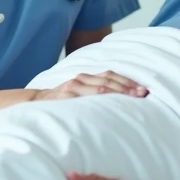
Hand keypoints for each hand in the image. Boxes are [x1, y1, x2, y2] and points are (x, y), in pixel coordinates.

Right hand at [31, 71, 147, 100]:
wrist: (34, 104)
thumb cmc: (61, 103)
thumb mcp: (78, 94)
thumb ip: (94, 93)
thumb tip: (120, 101)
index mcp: (85, 78)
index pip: (111, 75)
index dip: (128, 82)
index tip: (144, 90)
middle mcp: (80, 79)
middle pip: (109, 80)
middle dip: (128, 87)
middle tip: (144, 95)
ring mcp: (72, 87)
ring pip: (100, 88)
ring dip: (119, 92)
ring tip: (134, 99)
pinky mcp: (65, 97)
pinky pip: (86, 98)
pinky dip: (100, 99)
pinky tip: (112, 104)